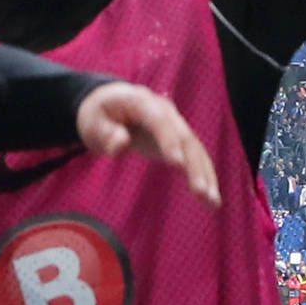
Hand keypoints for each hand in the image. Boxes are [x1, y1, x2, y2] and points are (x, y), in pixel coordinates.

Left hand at [76, 80, 220, 204]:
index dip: (170, 141)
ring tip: (213, 202)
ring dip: (206, 175)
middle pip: (185, 137)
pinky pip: (195, 159)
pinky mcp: (179, 142)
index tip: (177, 164)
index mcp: (142, 102)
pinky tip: (212, 202)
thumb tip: (121, 142)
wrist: (111, 105)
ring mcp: (175, 125)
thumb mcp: (92, 122)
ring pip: (196, 150)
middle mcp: (165, 111)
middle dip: (195, 165)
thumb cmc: (99, 115)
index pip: (159, 121)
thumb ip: (105, 132)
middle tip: (201, 192)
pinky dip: (205, 178)